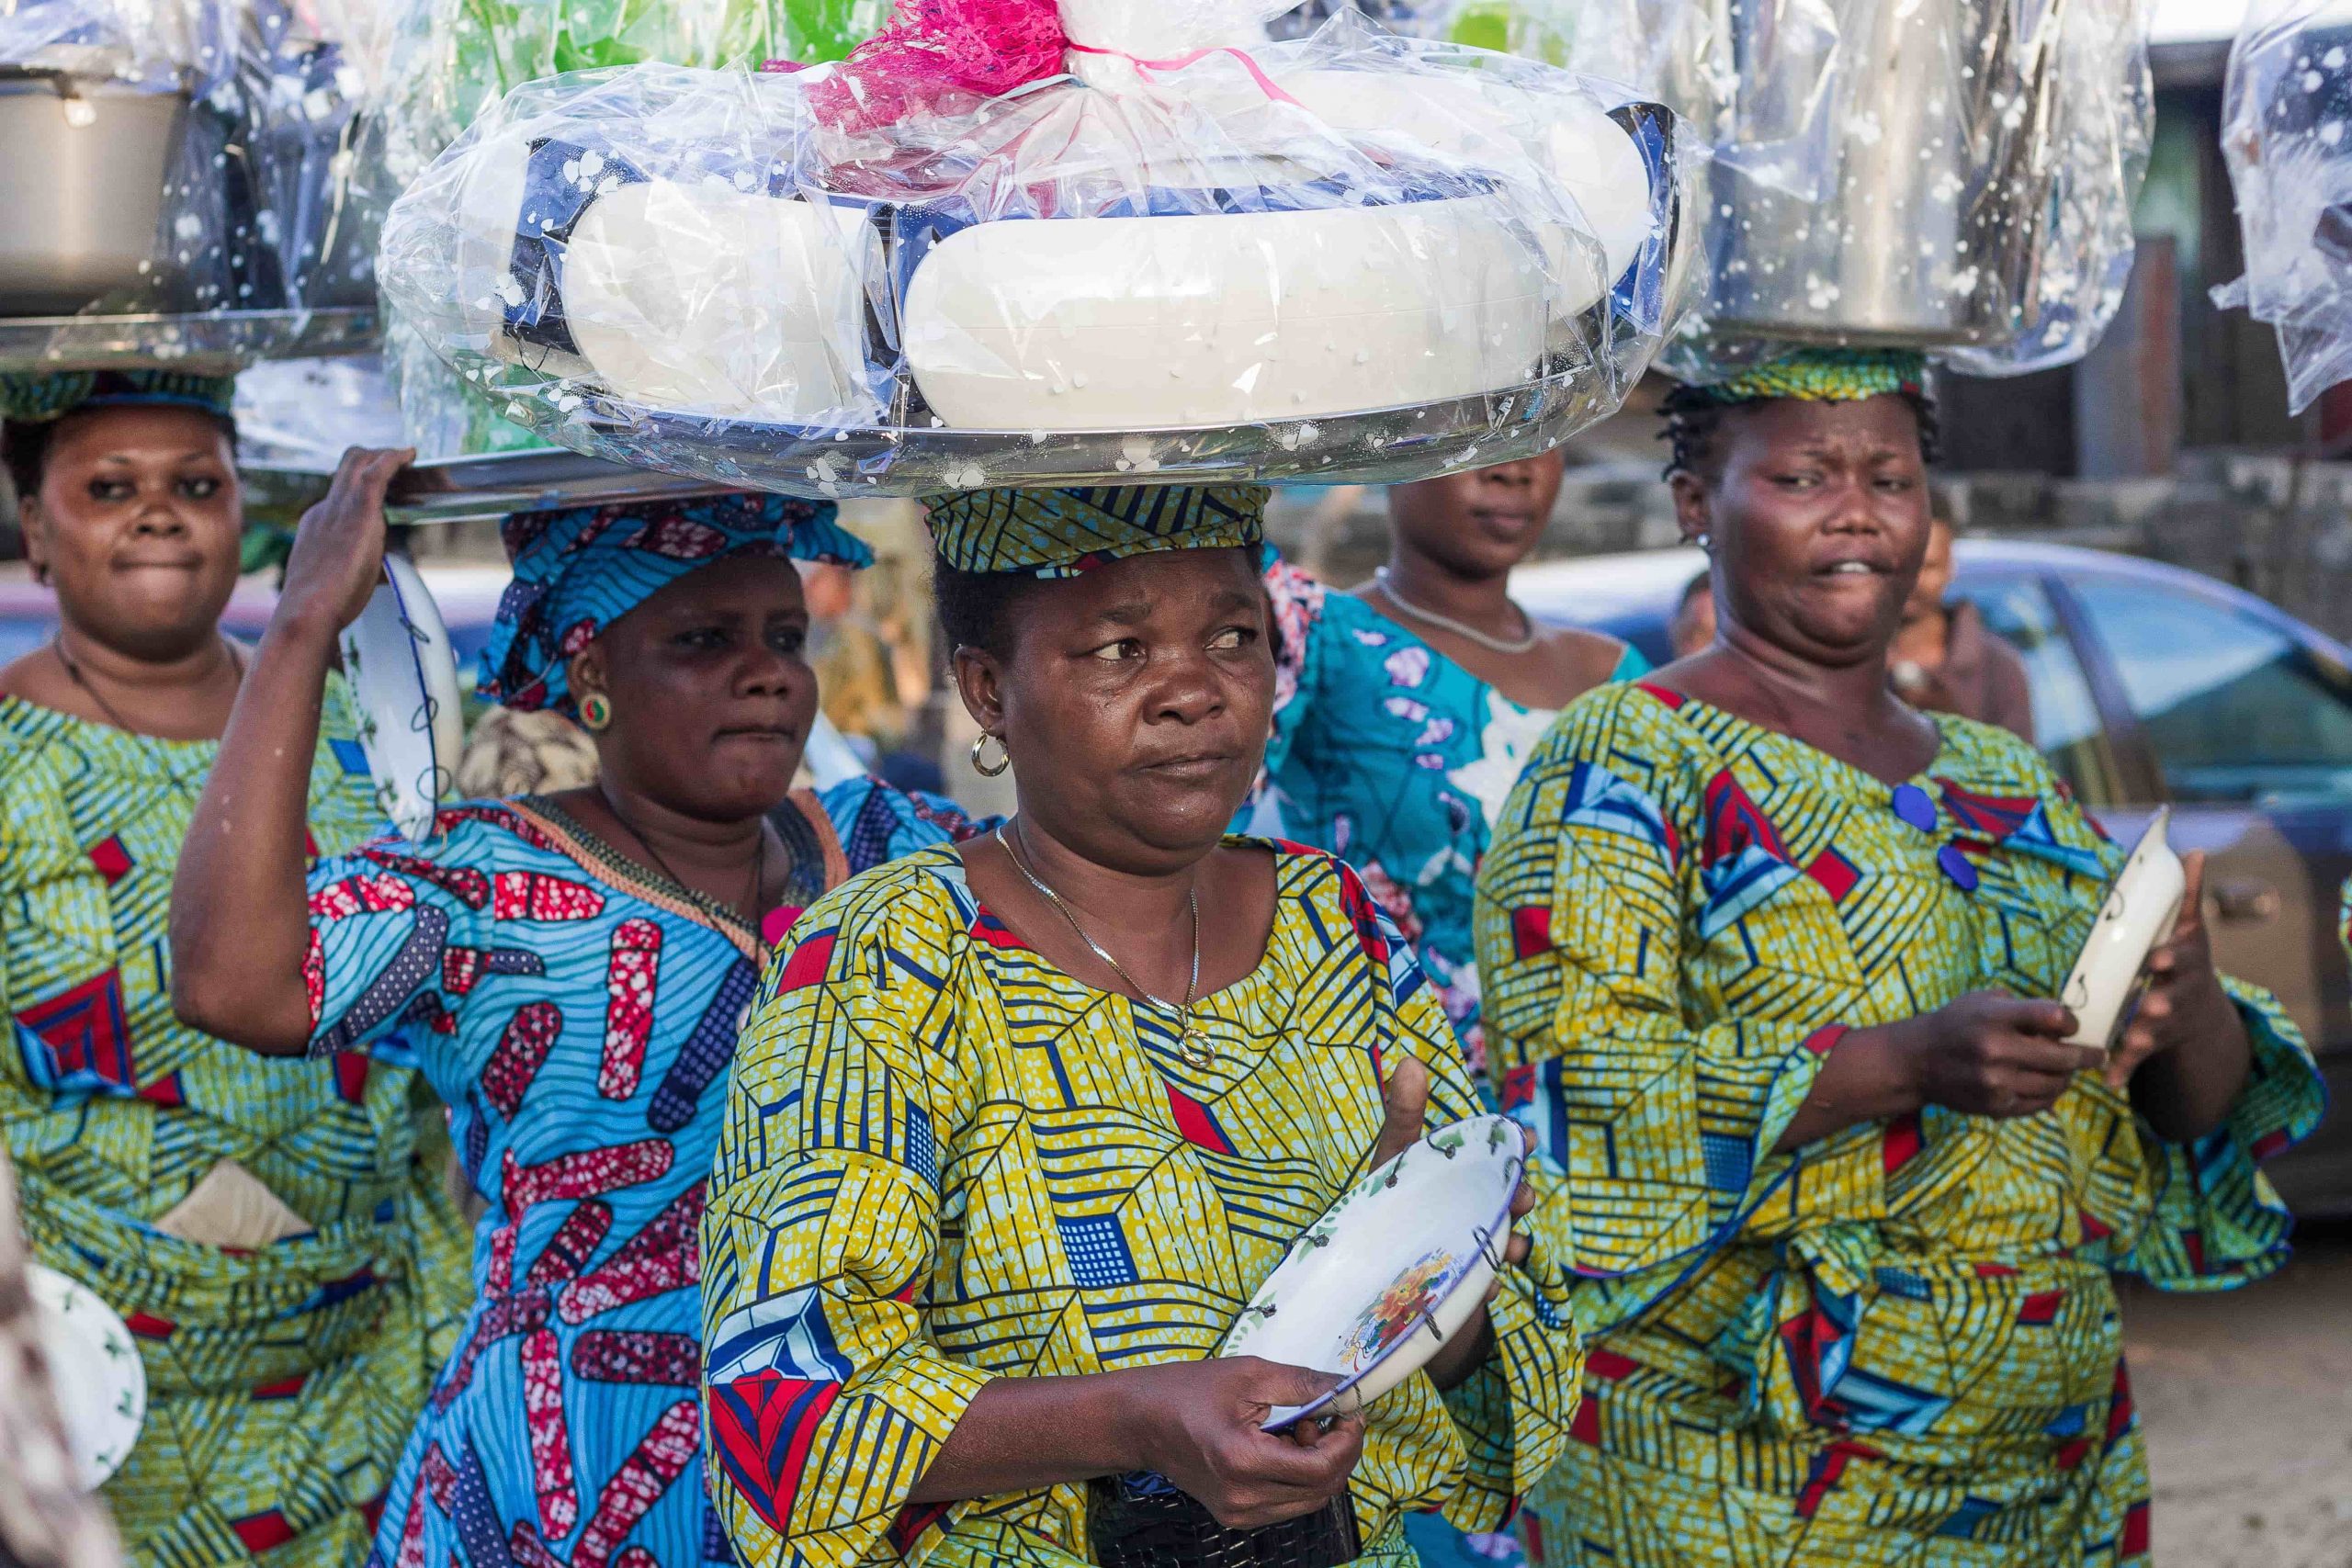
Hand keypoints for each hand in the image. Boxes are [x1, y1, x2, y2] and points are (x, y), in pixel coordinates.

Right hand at [274, 446, 412, 635]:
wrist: (308, 609)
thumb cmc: (325, 605)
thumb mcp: (338, 577)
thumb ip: (359, 565)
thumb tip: (384, 569)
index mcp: (317, 523)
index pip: (340, 494)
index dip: (362, 489)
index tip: (382, 491)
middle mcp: (325, 509)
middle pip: (346, 467)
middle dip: (371, 458)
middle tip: (398, 462)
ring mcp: (339, 507)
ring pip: (359, 462)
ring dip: (384, 455)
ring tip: (406, 456)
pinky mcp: (358, 511)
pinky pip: (377, 472)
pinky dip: (394, 459)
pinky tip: (409, 455)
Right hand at [1123, 1357, 1363, 1528]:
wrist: (1140, 1422)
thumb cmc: (1188, 1390)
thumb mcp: (1250, 1373)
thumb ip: (1304, 1384)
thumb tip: (1350, 1388)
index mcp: (1243, 1460)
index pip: (1320, 1468)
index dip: (1348, 1440)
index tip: (1351, 1411)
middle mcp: (1243, 1498)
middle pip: (1322, 1489)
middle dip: (1340, 1452)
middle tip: (1330, 1415)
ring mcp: (1239, 1513)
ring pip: (1310, 1500)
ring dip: (1321, 1465)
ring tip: (1299, 1429)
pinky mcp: (1236, 1516)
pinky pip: (1289, 1503)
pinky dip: (1301, 1477)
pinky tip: (1284, 1447)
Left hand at [1371, 1054, 1530, 1390]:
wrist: (1373, 1279)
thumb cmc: (1387, 1205)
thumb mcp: (1393, 1158)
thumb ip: (1402, 1115)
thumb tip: (1409, 1060)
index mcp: (1459, 1175)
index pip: (1495, 1154)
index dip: (1513, 1144)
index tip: (1526, 1139)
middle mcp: (1472, 1209)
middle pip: (1507, 1197)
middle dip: (1521, 1195)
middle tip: (1522, 1197)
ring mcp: (1472, 1247)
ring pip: (1504, 1241)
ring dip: (1512, 1242)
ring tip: (1510, 1247)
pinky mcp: (1464, 1286)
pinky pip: (1483, 1286)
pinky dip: (1487, 1285)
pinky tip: (1487, 1286)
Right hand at [1892, 989, 2103, 1118]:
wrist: (1916, 1061)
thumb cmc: (1954, 1023)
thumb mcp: (1982, 1001)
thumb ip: (2021, 1007)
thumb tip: (2061, 1021)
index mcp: (1995, 1018)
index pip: (2054, 1018)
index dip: (2072, 1022)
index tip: (2073, 1027)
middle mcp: (1997, 1051)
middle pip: (2063, 1057)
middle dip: (2086, 1055)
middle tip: (2096, 1055)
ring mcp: (1997, 1082)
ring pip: (2055, 1083)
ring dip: (2068, 1076)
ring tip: (2069, 1070)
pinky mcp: (1995, 1106)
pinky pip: (2039, 1103)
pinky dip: (2050, 1094)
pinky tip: (2049, 1085)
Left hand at [2106, 851, 2239, 1093]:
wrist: (2200, 1011)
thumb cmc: (2183, 959)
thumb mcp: (2189, 929)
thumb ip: (2188, 894)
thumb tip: (2194, 851)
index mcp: (2183, 963)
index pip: (2179, 960)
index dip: (2169, 961)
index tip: (2156, 960)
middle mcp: (2178, 994)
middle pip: (2169, 999)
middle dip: (2159, 1003)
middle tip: (2148, 1006)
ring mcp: (2167, 1021)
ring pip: (2153, 1031)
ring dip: (2140, 1037)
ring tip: (2127, 1042)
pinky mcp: (2153, 1043)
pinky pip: (2135, 1058)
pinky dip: (2122, 1069)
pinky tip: (2108, 1081)